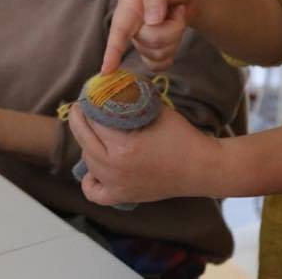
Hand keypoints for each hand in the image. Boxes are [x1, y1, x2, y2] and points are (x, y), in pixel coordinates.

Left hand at [68, 104, 218, 204]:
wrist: (201, 168)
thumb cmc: (181, 137)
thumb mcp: (155, 110)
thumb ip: (131, 98)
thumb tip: (111, 84)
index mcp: (123, 146)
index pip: (93, 121)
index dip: (89, 105)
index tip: (88, 95)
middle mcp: (114, 168)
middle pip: (83, 140)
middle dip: (79, 120)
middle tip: (81, 108)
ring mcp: (116, 185)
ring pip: (87, 162)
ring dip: (87, 145)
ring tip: (94, 132)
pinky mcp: (122, 197)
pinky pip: (93, 192)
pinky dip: (90, 180)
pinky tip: (95, 168)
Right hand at [101, 0, 200, 73]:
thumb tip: (151, 21)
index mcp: (129, 2)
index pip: (119, 28)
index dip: (112, 50)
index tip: (107, 69)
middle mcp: (131, 23)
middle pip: (147, 41)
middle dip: (171, 27)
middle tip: (178, 8)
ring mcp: (141, 38)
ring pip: (156, 54)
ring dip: (175, 34)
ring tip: (177, 15)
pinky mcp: (152, 50)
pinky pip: (159, 64)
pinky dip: (171, 52)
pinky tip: (175, 34)